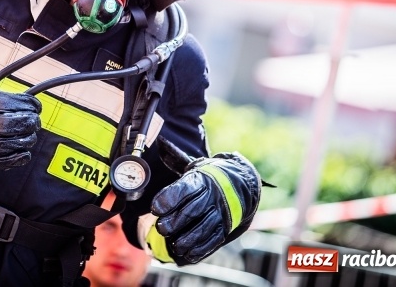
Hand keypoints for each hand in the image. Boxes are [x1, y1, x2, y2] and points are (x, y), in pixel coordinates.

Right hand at [0, 91, 41, 172]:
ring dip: (29, 137)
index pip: (22, 106)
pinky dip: (23, 155)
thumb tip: (28, 104)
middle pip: (24, 124)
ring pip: (22, 142)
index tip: (36, 107)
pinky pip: (14, 160)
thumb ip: (3, 102)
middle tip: (33, 121)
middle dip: (33, 121)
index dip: (33, 106)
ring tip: (27, 135)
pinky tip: (22, 150)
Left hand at [147, 137, 260, 264]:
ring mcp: (220, 213)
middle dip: (174, 221)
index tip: (155, 208)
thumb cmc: (207, 177)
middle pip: (192, 211)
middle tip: (160, 227)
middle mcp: (212, 196)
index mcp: (201, 179)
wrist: (240, 185)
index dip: (169, 199)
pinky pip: (213, 241)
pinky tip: (187, 253)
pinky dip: (200, 249)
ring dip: (186, 238)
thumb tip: (160, 142)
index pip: (184, 189)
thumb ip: (174, 157)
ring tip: (173, 243)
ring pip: (203, 228)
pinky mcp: (225, 228)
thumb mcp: (192, 165)